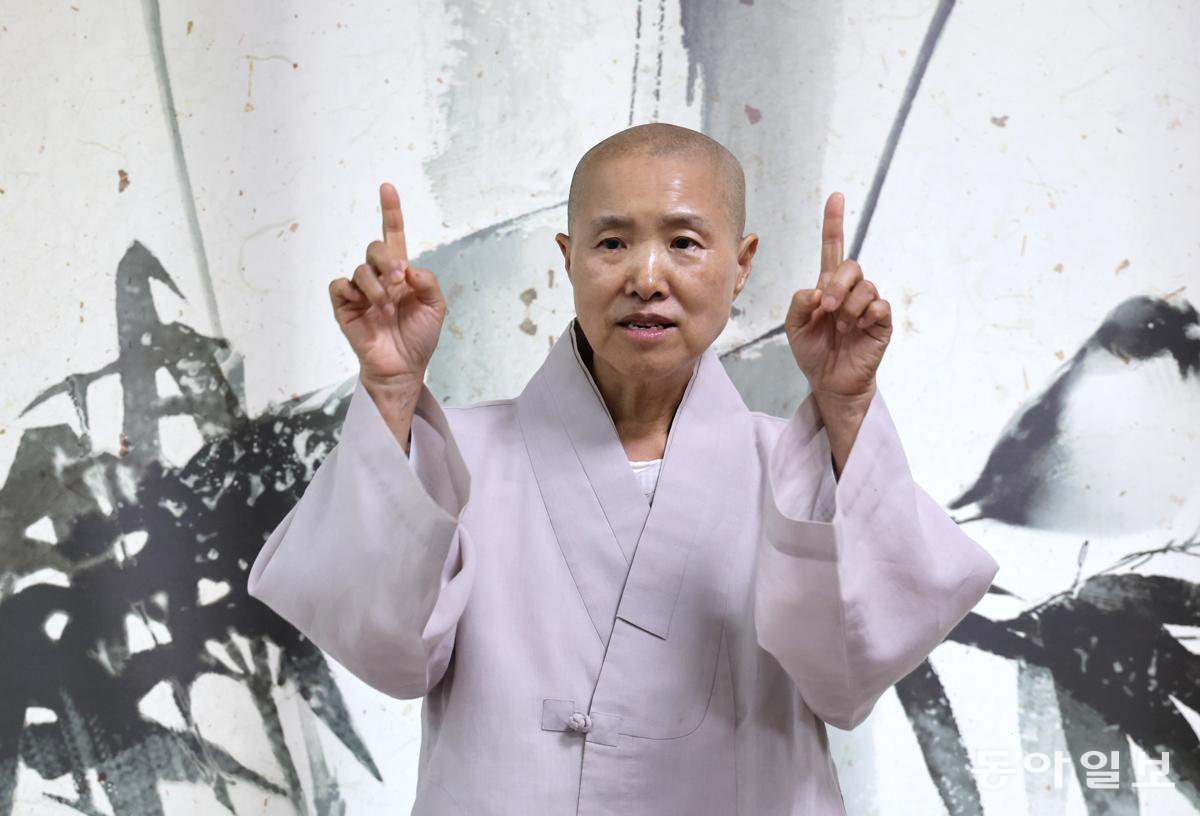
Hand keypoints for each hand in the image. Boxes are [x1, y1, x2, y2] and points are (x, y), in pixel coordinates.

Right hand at [329, 182, 446, 389]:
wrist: (404, 367)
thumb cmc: (419, 338)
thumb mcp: (435, 307)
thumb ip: (427, 281)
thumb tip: (407, 266)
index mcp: (401, 273)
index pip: (394, 235)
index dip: (390, 212)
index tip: (387, 187)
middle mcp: (379, 277)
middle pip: (375, 248)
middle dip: (387, 260)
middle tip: (398, 280)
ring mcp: (360, 291)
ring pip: (360, 269)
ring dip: (376, 286)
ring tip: (387, 307)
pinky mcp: (344, 306)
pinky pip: (339, 285)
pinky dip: (352, 291)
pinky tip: (364, 305)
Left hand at [784, 191, 891, 404]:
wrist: (830, 382)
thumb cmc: (813, 352)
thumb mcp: (794, 328)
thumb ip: (799, 304)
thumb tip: (819, 290)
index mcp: (828, 287)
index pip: (832, 248)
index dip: (834, 223)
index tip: (836, 196)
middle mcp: (851, 291)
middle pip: (851, 266)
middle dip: (838, 285)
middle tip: (827, 308)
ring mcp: (868, 306)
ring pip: (865, 287)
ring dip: (849, 307)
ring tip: (842, 327)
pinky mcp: (882, 323)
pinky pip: (879, 306)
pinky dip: (865, 316)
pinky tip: (858, 329)